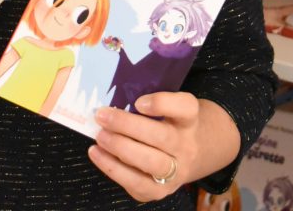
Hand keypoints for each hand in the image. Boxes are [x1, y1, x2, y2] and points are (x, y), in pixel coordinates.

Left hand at [88, 92, 204, 200]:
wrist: (195, 155)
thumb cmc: (171, 123)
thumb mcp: (169, 106)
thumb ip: (148, 100)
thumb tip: (111, 100)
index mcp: (189, 118)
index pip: (185, 107)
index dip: (162, 103)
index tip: (138, 102)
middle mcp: (186, 145)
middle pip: (162, 137)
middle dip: (127, 126)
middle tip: (102, 116)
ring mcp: (176, 172)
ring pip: (151, 163)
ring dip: (120, 148)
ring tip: (99, 136)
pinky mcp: (161, 191)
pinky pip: (137, 184)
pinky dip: (113, 169)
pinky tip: (97, 153)